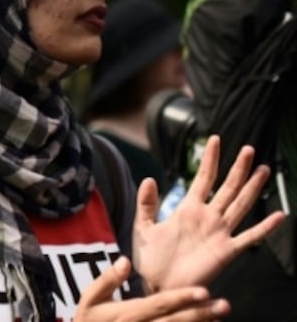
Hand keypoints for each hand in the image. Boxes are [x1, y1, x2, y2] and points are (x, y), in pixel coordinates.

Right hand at [76, 256, 228, 320]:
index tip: (203, 290)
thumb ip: (107, 280)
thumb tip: (125, 260)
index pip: (158, 304)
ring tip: (219, 317)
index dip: (181, 298)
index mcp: (127, 314)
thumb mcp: (91, 299)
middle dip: (199, 313)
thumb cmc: (89, 320)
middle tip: (224, 304)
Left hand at [132, 135, 284, 292]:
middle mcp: (208, 217)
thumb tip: (149, 178)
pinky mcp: (226, 251)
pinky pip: (249, 237)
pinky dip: (265, 228)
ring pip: (240, 205)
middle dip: (238, 168)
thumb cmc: (152, 259)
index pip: (203, 178)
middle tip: (248, 149)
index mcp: (187, 209)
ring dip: (252, 188)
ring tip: (263, 170)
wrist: (160, 284)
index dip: (209, 159)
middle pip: (227, 187)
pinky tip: (280, 216)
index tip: (214, 139)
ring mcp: (219, 232)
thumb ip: (146, 203)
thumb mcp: (144, 227)